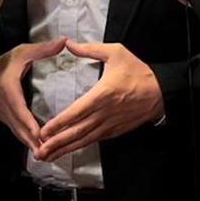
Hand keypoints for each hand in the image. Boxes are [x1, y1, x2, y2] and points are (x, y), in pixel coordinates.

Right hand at [0, 37, 67, 151]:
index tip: (40, 134)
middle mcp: (7, 108)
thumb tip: (64, 41)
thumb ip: (42, 49)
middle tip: (49, 153)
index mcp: (11, 92)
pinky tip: (40, 150)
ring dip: (32, 145)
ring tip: (47, 156)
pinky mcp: (7, 121)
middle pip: (21, 129)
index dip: (29, 123)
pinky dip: (28, 142)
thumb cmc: (3, 65)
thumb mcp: (21, 53)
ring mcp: (6, 117)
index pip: (20, 110)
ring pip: (19, 134)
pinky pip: (18, 133)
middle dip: (34, 142)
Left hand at [34, 40, 164, 162]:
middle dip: (56, 143)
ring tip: (47, 156)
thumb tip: (68, 43)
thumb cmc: (137, 71)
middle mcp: (104, 113)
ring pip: (84, 140)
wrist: (160, 92)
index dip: (59, 123)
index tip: (44, 131)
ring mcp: (109, 125)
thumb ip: (90, 49)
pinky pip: (94, 141)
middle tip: (39, 151)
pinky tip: (67, 151)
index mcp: (102, 94)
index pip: (76, 112)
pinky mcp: (114, 131)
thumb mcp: (116, 53)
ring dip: (65, 149)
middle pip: (77, 132)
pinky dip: (79, 147)